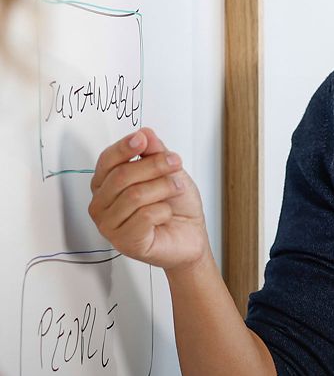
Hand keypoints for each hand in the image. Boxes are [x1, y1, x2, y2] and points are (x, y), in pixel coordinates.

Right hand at [89, 127, 209, 271]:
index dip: (123, 147)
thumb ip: (154, 152)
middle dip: (155, 165)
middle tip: (176, 163)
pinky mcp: (124, 242)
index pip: (106, 161)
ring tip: (177, 188)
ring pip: (135, 195)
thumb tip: (144, 133)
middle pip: (121, 176)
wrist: (190, 236)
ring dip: (164, 187)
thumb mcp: (169, 171)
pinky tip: (166, 214)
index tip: (142, 139)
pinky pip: (145, 216)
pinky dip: (164, 210)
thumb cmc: (176, 205)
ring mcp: (109, 226)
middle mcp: (101, 205)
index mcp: (106, 185)